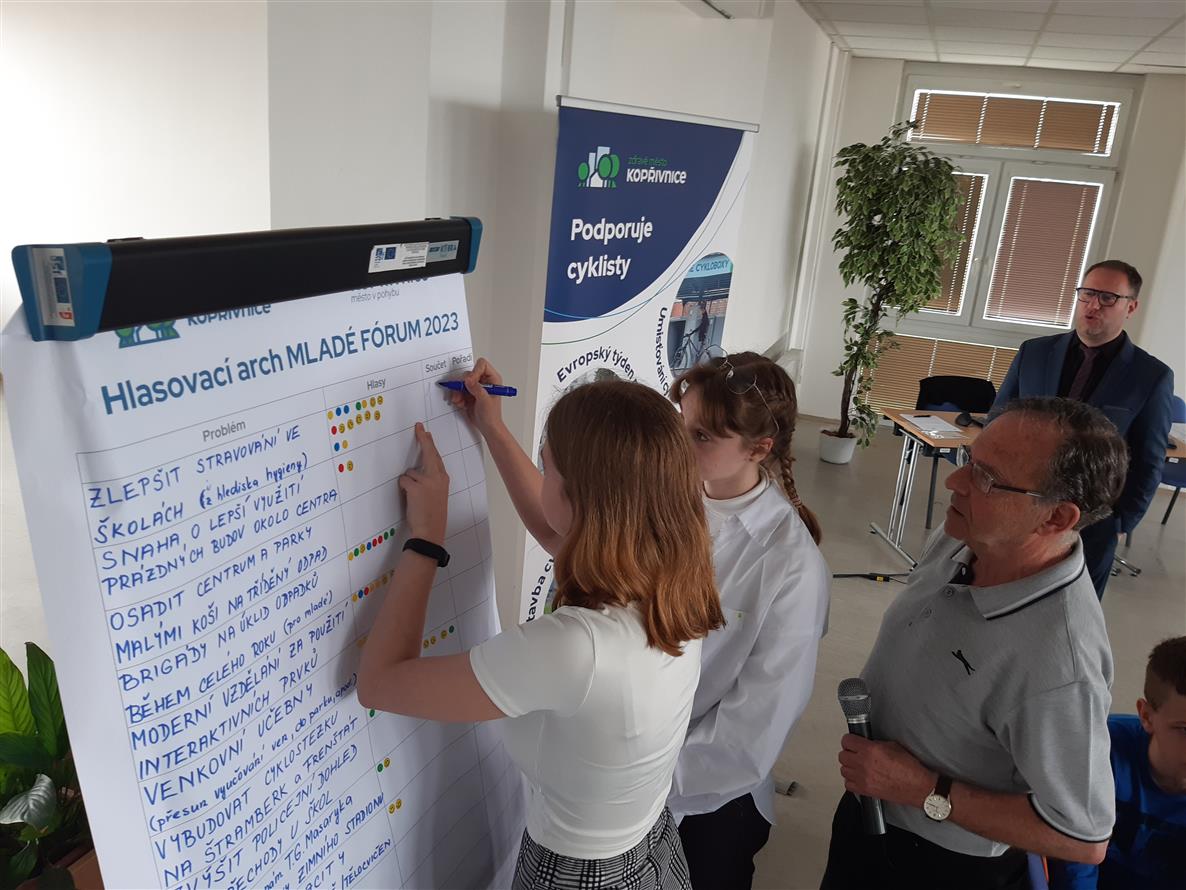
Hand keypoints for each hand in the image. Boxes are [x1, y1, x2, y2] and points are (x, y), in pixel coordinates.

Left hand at [399, 423, 448, 543]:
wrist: (431, 530)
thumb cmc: (433, 514)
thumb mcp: (438, 494)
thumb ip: (432, 480)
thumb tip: (417, 470)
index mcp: (443, 478)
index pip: (436, 456)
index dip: (430, 443)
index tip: (425, 432)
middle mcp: (437, 477)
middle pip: (428, 453)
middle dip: (423, 440)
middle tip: (419, 427)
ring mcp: (427, 481)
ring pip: (410, 473)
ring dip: (409, 482)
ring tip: (415, 498)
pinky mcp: (416, 487)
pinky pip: (403, 481)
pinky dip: (403, 488)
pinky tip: (410, 498)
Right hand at [449, 357, 504, 435]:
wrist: (487, 427)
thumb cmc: (491, 415)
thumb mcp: (485, 401)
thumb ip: (477, 389)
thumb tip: (468, 379)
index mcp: (493, 379)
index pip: (482, 365)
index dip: (474, 371)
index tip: (469, 382)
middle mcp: (484, 381)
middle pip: (468, 373)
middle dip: (462, 384)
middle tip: (459, 392)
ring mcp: (475, 387)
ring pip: (461, 382)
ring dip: (457, 391)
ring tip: (459, 401)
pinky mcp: (468, 394)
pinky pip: (458, 390)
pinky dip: (457, 397)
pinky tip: (461, 404)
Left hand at [838, 734, 935, 807]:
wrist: (917, 786)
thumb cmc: (909, 768)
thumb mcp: (893, 746)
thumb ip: (875, 744)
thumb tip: (865, 744)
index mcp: (871, 750)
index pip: (847, 741)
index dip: (849, 740)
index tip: (851, 742)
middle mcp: (864, 764)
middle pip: (842, 755)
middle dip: (848, 753)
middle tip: (855, 754)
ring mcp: (863, 778)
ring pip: (843, 770)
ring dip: (850, 767)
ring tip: (858, 766)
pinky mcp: (865, 790)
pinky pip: (848, 784)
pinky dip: (852, 781)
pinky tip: (859, 778)